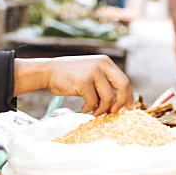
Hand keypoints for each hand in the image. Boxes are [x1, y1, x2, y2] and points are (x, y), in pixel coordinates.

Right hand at [13, 55, 132, 114]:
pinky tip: (83, 109)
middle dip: (121, 102)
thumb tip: (119, 101)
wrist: (48, 71)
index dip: (128, 96)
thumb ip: (104, 81)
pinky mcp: (83, 82)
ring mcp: (93, 72)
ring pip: (108, 97)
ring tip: (94, 112)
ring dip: (102, 109)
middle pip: (123, 86)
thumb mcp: (90, 71)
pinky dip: (89, 109)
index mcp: (105, 62)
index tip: (128, 108)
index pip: (124, 80)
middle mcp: (101, 64)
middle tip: (114, 112)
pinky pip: (93, 102)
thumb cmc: (69, 76)